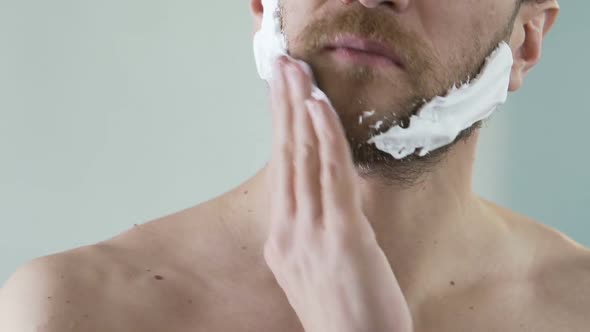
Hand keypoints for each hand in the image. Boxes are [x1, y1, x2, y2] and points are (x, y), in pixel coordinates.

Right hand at [264, 56, 413, 331]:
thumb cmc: (346, 316)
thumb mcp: (320, 270)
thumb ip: (318, 230)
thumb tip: (331, 193)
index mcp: (283, 240)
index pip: (282, 171)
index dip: (281, 127)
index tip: (282, 94)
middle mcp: (288, 232)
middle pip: (285, 156)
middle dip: (283, 106)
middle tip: (281, 66)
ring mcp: (311, 234)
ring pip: (303, 158)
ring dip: (300, 109)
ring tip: (297, 72)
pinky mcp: (342, 237)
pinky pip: (330, 175)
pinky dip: (324, 136)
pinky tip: (318, 106)